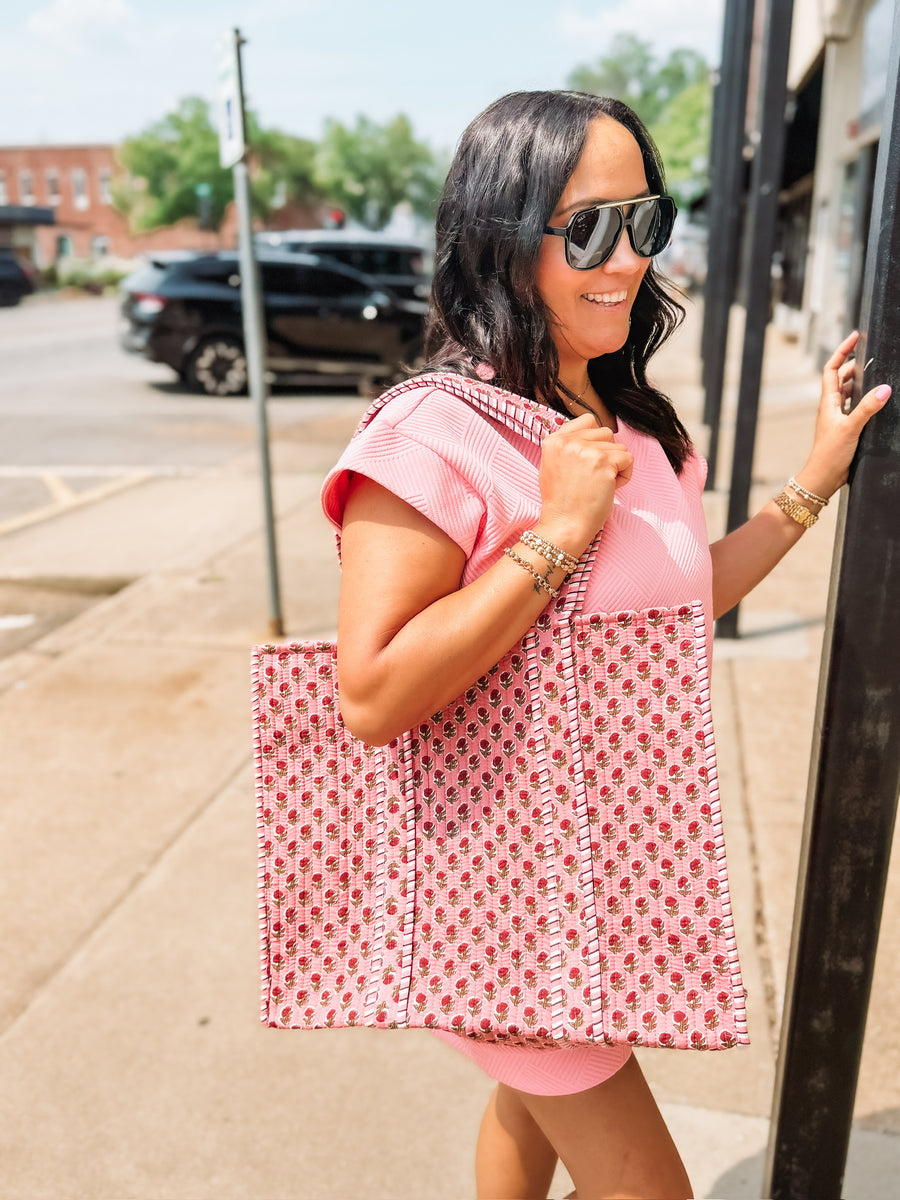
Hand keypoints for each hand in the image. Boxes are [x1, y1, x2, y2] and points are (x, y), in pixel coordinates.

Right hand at [535, 412, 632, 553]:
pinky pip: (628, 459)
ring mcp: (586, 450)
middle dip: (606, 453)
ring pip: (619, 446)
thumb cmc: (561, 503)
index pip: (587, 420)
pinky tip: (610, 489)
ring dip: (616, 466)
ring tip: (600, 485)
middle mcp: (568, 441)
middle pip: (606, 432)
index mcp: (554, 440)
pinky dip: (624, 476)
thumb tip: (591, 437)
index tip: (589, 462)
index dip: (595, 441)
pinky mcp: (604, 462)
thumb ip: (568, 448)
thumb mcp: (553, 466)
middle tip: (593, 477)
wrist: (564, 526)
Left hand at [796, 331, 890, 499]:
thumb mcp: (850, 428)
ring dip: (858, 381)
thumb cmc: (829, 454)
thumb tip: (884, 388)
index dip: (841, 351)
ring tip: (874, 371)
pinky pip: (853, 406)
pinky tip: (873, 399)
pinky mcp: (845, 428)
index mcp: (828, 401)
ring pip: (847, 392)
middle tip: (869, 354)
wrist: (823, 478)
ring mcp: (837, 417)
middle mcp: (831, 406)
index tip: (855, 337)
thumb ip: (867, 408)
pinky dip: (862, 398)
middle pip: (840, 378)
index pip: (831, 369)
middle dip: (853, 363)